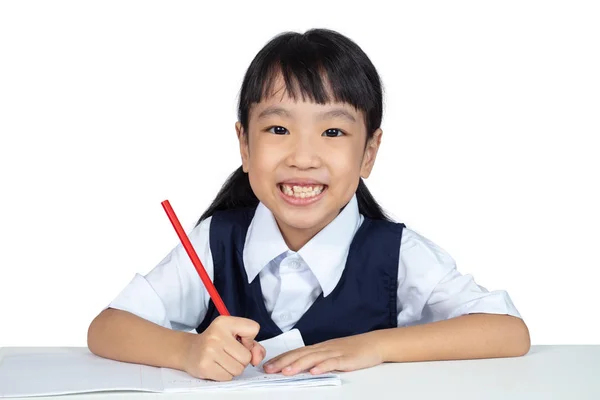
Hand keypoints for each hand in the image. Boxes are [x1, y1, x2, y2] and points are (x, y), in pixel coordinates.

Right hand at [182, 316, 265, 380]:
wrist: (189, 350)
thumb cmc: (216, 342)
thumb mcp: (235, 335)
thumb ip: (253, 345)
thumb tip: (256, 358)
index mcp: (225, 322)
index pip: (254, 328)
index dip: (249, 339)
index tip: (238, 340)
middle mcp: (216, 335)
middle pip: (246, 356)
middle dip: (242, 359)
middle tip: (229, 354)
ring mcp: (209, 351)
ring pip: (239, 369)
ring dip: (234, 368)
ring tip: (223, 360)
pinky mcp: (205, 366)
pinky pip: (228, 377)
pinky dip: (225, 375)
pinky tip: (217, 366)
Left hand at [263, 332, 382, 374]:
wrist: (374, 343)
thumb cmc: (352, 349)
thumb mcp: (331, 353)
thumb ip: (317, 359)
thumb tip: (300, 367)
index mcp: (319, 348)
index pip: (296, 352)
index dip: (281, 359)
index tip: (267, 365)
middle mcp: (324, 348)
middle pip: (301, 354)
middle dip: (283, 362)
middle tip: (268, 369)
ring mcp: (335, 353)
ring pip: (313, 358)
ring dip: (298, 365)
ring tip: (286, 372)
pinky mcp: (347, 359)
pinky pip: (333, 363)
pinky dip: (323, 366)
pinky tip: (314, 371)